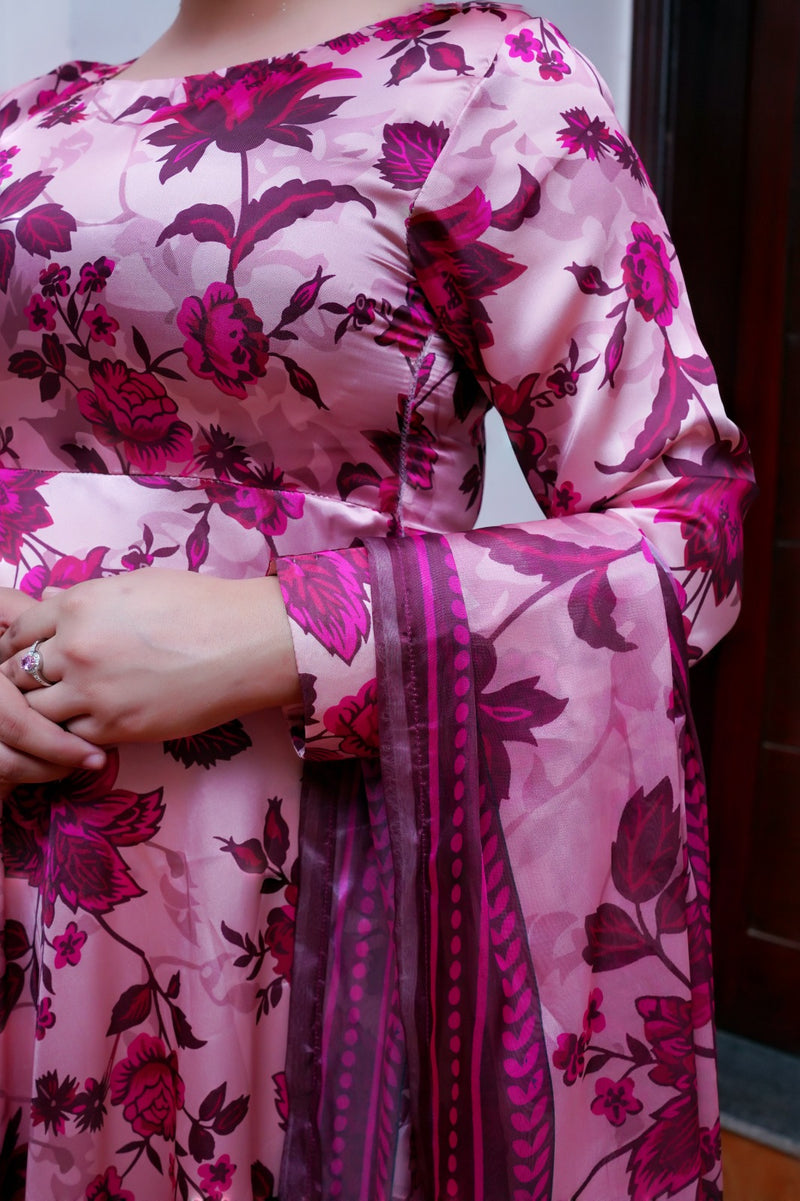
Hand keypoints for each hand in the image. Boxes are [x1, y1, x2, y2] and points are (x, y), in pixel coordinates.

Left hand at [0, 570, 299, 745]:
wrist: (244, 644)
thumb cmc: (199, 605)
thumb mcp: (135, 584)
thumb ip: (87, 597)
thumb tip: (52, 601)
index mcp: (77, 606)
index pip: (18, 631)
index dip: (18, 645)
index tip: (28, 654)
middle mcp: (75, 648)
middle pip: (17, 674)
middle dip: (23, 680)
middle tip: (39, 686)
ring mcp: (92, 691)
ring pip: (37, 711)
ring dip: (45, 711)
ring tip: (64, 708)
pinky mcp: (115, 727)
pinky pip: (71, 736)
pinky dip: (74, 734)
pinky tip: (90, 725)